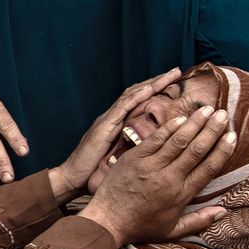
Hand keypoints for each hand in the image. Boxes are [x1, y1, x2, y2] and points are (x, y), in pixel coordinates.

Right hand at [48, 68, 182, 202]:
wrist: (72, 177)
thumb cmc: (94, 171)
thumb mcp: (119, 157)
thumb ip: (131, 147)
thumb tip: (151, 147)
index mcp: (117, 122)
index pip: (138, 100)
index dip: (155, 90)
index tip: (173, 83)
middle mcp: (113, 116)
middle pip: (137, 92)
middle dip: (157, 81)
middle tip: (176, 71)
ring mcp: (108, 119)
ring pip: (132, 95)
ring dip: (152, 83)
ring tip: (170, 74)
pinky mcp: (104, 126)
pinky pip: (123, 107)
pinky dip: (137, 97)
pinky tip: (150, 90)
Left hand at [80, 106, 236, 247]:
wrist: (108, 221)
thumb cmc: (141, 226)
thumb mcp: (173, 230)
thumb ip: (199, 220)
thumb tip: (224, 212)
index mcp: (181, 195)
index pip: (208, 168)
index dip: (222, 151)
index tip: (233, 136)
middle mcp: (169, 178)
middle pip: (197, 150)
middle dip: (212, 130)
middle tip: (224, 114)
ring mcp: (151, 166)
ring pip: (179, 140)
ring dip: (195, 123)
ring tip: (208, 109)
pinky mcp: (135, 158)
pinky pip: (156, 139)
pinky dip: (170, 127)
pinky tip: (182, 117)